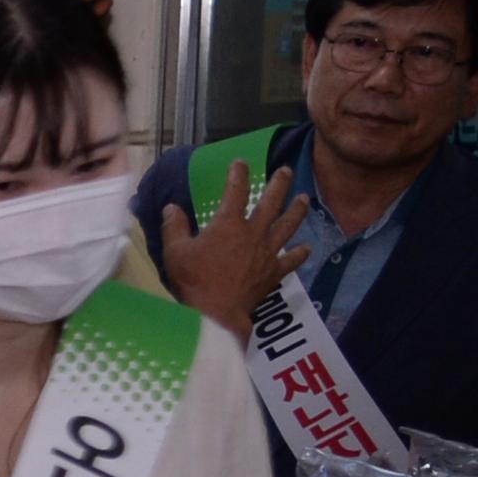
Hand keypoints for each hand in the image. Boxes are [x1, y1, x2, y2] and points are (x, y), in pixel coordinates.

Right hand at [156, 162, 307, 331]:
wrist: (215, 313)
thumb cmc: (193, 281)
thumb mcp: (175, 252)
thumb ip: (174, 227)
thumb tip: (171, 207)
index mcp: (229, 224)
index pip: (237, 190)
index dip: (238, 174)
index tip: (241, 163)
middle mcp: (254, 232)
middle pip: (272, 202)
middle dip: (280, 183)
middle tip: (286, 171)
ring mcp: (268, 252)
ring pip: (288, 225)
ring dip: (297, 210)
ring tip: (304, 199)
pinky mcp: (274, 272)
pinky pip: (292, 259)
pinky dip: (300, 253)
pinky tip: (306, 248)